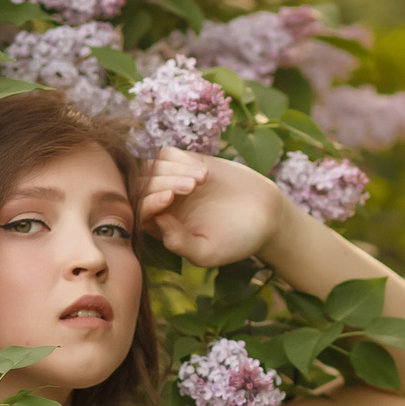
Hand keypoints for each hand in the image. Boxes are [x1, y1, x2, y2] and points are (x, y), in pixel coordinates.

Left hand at [137, 148, 292, 268]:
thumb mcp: (208, 251)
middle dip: (163, 183)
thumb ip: (179, 243)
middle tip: (192, 187)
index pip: (139, 212)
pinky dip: (181, 159)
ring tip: (201, 180)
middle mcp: (161, 204)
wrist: (265, 215)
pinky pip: (167, 154)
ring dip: (173, 170)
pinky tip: (203, 173)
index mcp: (160, 229)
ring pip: (152, 167)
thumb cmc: (236, 240)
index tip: (169, 199)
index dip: (149, 203)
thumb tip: (156, 220)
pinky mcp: (186, 163)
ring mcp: (171, 181)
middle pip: (142, 186)